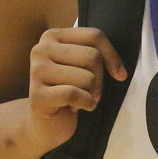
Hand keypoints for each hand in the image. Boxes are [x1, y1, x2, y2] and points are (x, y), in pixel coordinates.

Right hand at [28, 26, 126, 145]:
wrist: (45, 123)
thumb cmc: (67, 91)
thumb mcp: (81, 67)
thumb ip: (97, 56)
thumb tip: (120, 72)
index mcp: (52, 36)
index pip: (94, 36)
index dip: (112, 56)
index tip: (120, 75)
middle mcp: (41, 49)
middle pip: (92, 57)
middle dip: (99, 80)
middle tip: (89, 92)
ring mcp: (37, 71)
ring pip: (87, 77)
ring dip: (91, 94)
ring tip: (79, 99)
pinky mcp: (37, 95)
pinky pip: (75, 94)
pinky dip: (85, 104)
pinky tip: (75, 108)